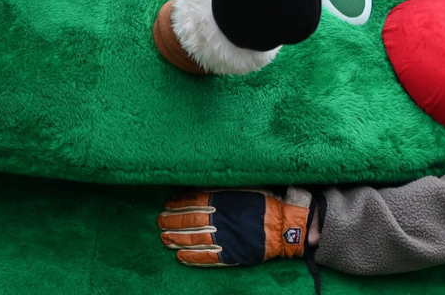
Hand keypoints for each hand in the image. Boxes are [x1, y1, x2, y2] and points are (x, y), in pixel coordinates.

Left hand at [158, 187, 315, 266]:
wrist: (284, 225)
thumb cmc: (264, 202)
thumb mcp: (243, 187)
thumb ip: (222, 188)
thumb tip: (200, 187)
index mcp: (222, 201)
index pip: (193, 202)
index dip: (178, 204)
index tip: (167, 205)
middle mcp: (219, 220)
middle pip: (189, 221)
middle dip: (172, 221)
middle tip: (160, 222)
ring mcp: (223, 239)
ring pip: (193, 239)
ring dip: (177, 238)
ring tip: (164, 238)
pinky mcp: (230, 254)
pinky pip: (206, 258)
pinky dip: (191, 257)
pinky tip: (180, 256)